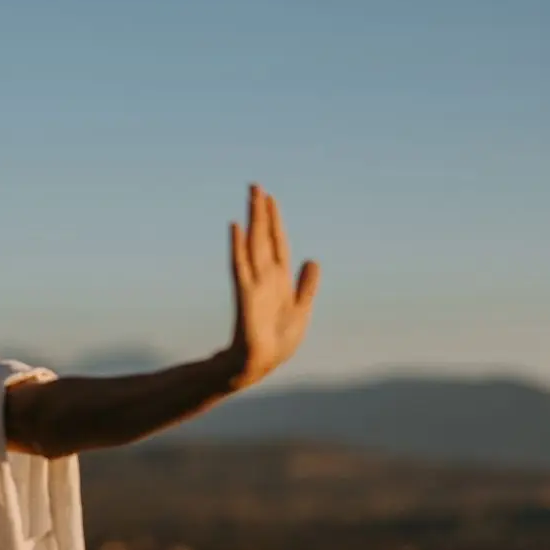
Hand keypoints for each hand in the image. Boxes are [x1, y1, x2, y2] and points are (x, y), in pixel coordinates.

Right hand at [226, 185, 320, 388]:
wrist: (261, 363)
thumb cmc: (279, 341)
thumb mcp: (302, 309)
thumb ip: (306, 285)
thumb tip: (313, 259)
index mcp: (280, 278)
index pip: (276, 241)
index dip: (274, 220)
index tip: (270, 198)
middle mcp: (266, 275)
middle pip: (263, 236)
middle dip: (261, 212)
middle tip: (255, 186)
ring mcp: (255, 282)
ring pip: (254, 244)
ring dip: (252, 220)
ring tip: (250, 198)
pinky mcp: (246, 293)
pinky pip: (240, 265)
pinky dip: (238, 246)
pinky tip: (236, 228)